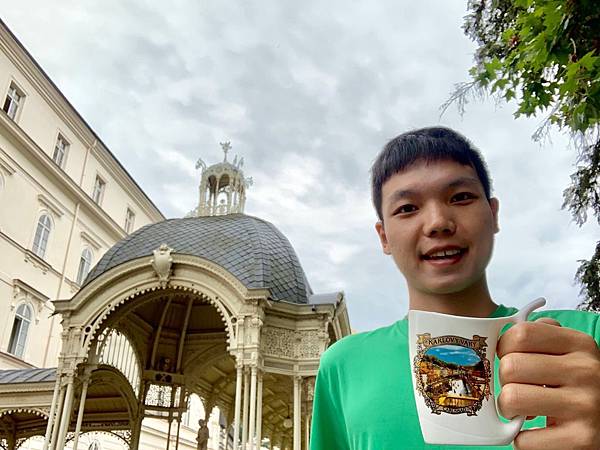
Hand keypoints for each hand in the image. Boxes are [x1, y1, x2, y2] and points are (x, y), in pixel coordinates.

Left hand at [497, 318, 599, 449]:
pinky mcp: (581, 439)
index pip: (522, 334)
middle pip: (511, 366)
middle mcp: (586, 371)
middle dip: (504, 381)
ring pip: (512, 398)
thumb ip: (540, 337)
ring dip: (509, 410)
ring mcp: (585, 406)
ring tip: (523, 411)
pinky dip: (522, 439)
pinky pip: (524, 438)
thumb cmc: (577, 385)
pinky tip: (538, 434)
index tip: (508, 357)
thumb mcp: (568, 353)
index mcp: (580, 344)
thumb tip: (499, 337)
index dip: (504, 347)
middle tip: (518, 389)